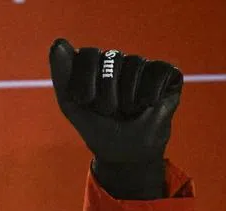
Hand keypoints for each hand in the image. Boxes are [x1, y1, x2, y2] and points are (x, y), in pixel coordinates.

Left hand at [49, 39, 182, 164]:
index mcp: (94, 65)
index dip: (85, 81)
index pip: (88, 54)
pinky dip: (149, 94)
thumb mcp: (71, 103)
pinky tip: (147, 105)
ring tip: (128, 111)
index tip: (85, 102)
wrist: (125, 152)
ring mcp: (143, 66)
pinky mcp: (167, 73)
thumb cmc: (96, 127)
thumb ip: (62, 74)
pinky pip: (158, 71)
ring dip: (127, 98)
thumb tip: (58, 42)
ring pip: (135, 64)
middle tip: (108, 111)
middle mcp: (119, 61)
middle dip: (106, 93)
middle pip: (111, 58)